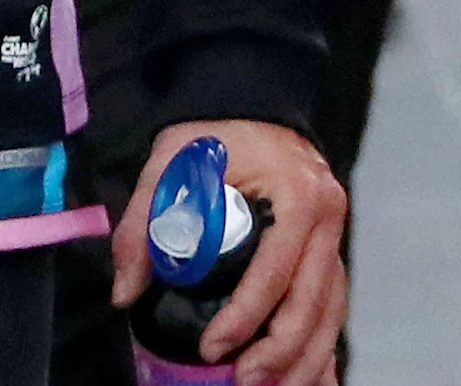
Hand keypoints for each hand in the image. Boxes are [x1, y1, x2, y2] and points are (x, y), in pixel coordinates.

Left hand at [110, 119, 344, 385]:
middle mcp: (327, 216)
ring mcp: (334, 235)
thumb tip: (126, 292)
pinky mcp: (330, 250)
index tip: (213, 347)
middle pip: (313, 300)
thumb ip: (143, 222)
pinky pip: (333, 306)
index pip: (275, 269)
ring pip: (330, 311)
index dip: (246, 315)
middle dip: (281, 352)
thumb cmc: (215, 134)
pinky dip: (322, 347)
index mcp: (296, 193)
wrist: (253, 102)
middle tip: (244, 381)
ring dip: (305, 360)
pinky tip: (314, 379)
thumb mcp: (171, 162)